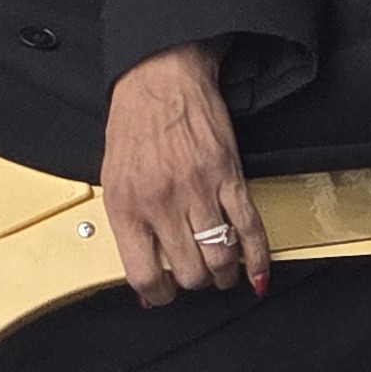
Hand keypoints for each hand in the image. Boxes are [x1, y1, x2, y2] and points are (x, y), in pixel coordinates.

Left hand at [98, 44, 264, 303]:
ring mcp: (198, 191)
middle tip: (196, 275)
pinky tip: (257, 273)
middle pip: (189, 273)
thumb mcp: (113, 178)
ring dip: (224, 274)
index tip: (163, 293)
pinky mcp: (229, 177)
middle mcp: (162, 203)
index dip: (157, 294)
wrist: (160, 77)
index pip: (144, 275)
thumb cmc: (134, 123)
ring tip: (222, 273)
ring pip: (220, 259)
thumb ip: (127, 225)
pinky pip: (249, 229)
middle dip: (195, 282)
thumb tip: (144, 271)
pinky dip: (257, 258)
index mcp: (127, 205)